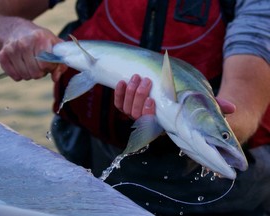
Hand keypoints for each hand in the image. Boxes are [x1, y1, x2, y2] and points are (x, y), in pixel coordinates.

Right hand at [0, 23, 66, 81]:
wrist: (18, 30)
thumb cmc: (41, 40)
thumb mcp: (55, 46)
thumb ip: (61, 63)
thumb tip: (55, 78)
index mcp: (40, 38)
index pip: (46, 64)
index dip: (50, 67)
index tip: (49, 63)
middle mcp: (24, 43)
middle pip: (36, 73)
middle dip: (41, 72)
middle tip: (40, 64)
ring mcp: (11, 49)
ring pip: (25, 76)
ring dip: (31, 74)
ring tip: (32, 63)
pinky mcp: (2, 55)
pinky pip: (15, 76)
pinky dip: (20, 75)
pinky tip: (22, 65)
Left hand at [114, 74, 235, 120]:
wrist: (173, 94)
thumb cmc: (187, 100)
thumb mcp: (199, 101)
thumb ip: (213, 105)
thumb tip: (232, 109)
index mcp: (161, 122)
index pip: (150, 123)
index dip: (148, 113)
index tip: (152, 101)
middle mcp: (147, 119)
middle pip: (135, 113)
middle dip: (138, 97)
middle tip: (145, 80)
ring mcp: (135, 112)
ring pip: (126, 107)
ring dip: (129, 92)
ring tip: (136, 77)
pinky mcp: (126, 104)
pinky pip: (118, 103)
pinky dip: (118, 93)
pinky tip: (122, 82)